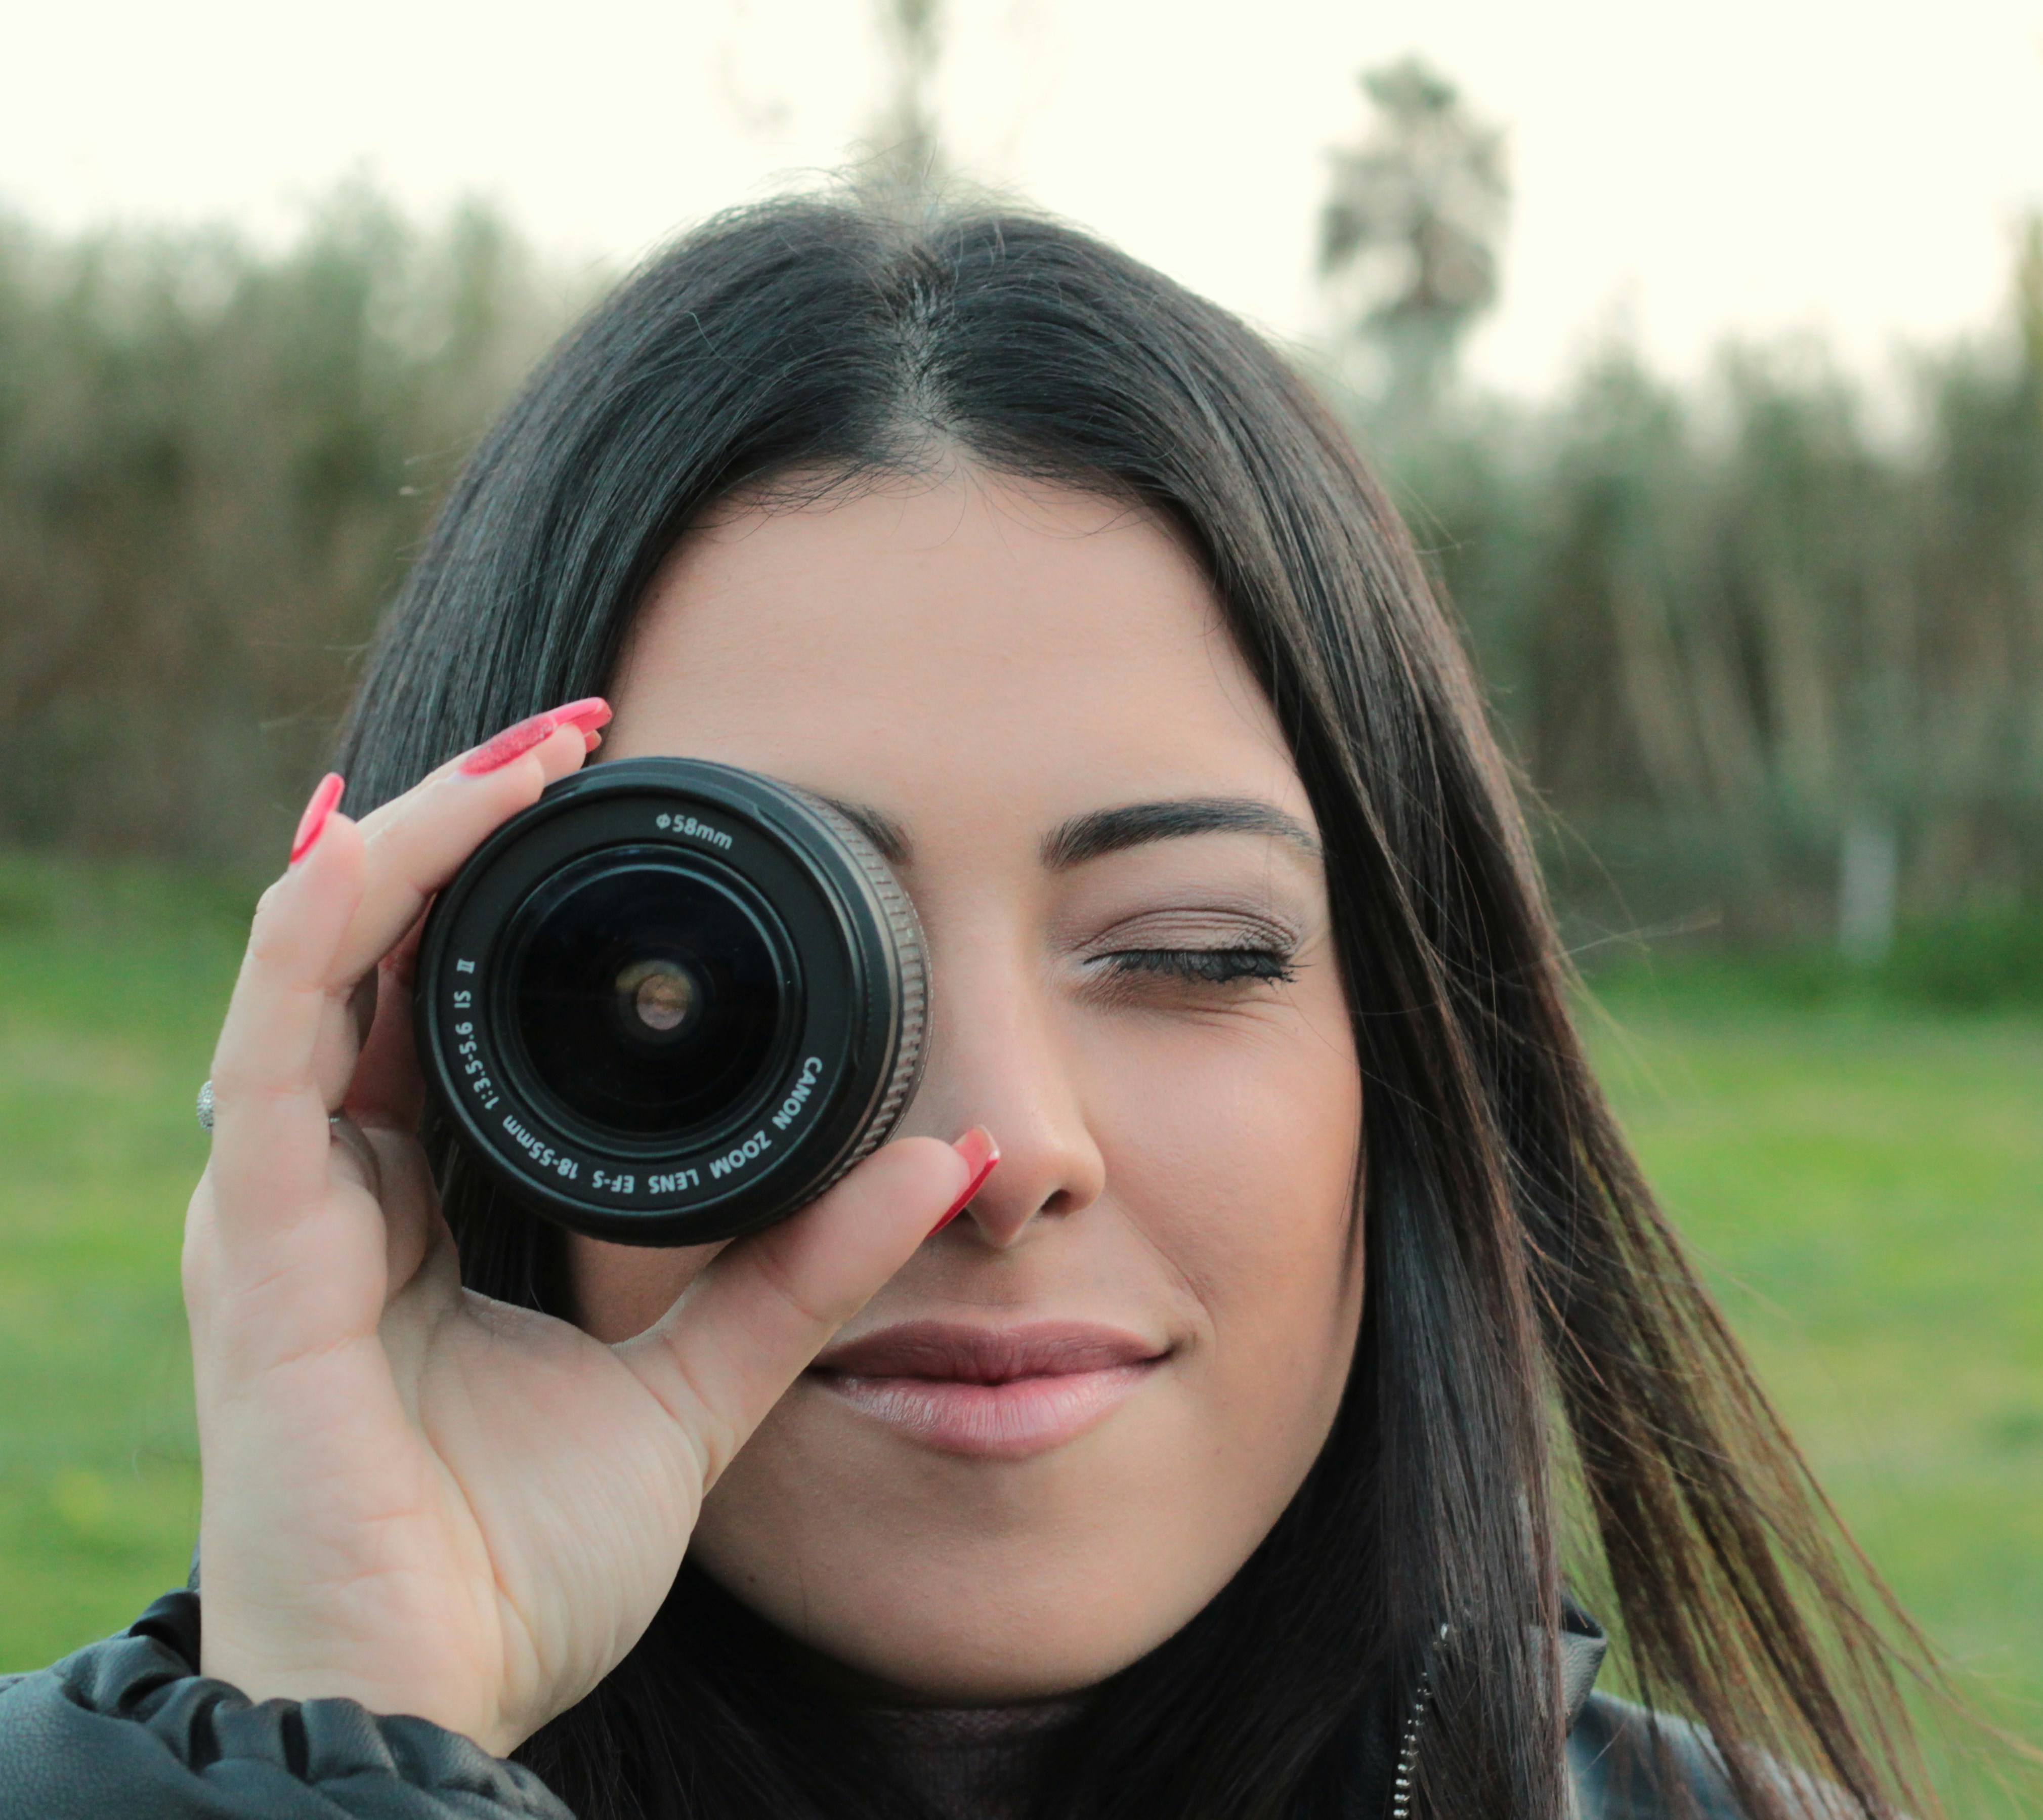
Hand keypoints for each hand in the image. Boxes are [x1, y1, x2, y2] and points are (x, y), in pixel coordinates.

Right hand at [185, 708, 980, 1752]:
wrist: (430, 1702)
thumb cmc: (518, 1564)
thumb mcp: (693, 1388)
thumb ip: (803, 1272)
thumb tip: (948, 1162)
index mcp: (411, 1210)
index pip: (432, 1005)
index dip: (497, 893)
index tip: (607, 800)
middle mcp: (328, 1190)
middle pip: (371, 956)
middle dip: (461, 827)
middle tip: (574, 733)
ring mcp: (276, 1212)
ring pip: (310, 961)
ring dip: (410, 835)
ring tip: (521, 750)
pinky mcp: (255, 1252)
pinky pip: (271, 1047)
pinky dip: (325, 926)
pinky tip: (379, 831)